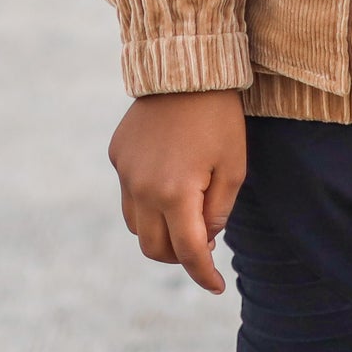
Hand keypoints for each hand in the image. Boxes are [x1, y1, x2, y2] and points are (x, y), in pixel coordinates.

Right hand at [107, 90, 247, 293]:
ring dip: (159, 231)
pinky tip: (168, 181)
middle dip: (179, 256)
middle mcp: (142, 188)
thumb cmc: (219, 116)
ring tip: (185, 215)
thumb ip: (219, 212)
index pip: (188, 252)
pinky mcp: (117, 154)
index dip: (204, 275)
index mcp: (175, 194)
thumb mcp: (233, 166)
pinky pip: (128, 193)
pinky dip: (146, 200)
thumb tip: (204, 240)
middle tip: (203, 244)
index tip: (217, 286)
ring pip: (136, 225)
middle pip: (154, 248)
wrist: (187, 66)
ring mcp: (125, 171)